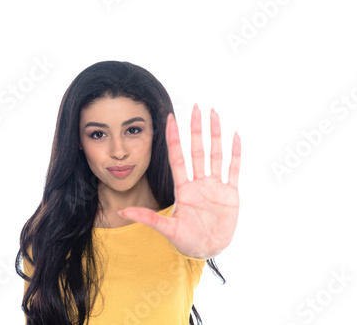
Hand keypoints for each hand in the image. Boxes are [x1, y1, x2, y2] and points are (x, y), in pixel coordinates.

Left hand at [117, 103, 240, 259]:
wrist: (208, 249)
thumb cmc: (187, 240)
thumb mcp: (167, 229)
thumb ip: (148, 218)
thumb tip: (122, 211)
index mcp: (183, 189)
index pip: (177, 157)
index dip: (174, 139)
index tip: (170, 119)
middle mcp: (199, 183)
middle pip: (198, 150)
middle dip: (196, 129)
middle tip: (197, 107)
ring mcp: (215, 186)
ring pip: (216, 155)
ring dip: (216, 135)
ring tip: (214, 114)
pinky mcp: (230, 193)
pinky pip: (233, 169)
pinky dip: (235, 153)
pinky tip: (235, 136)